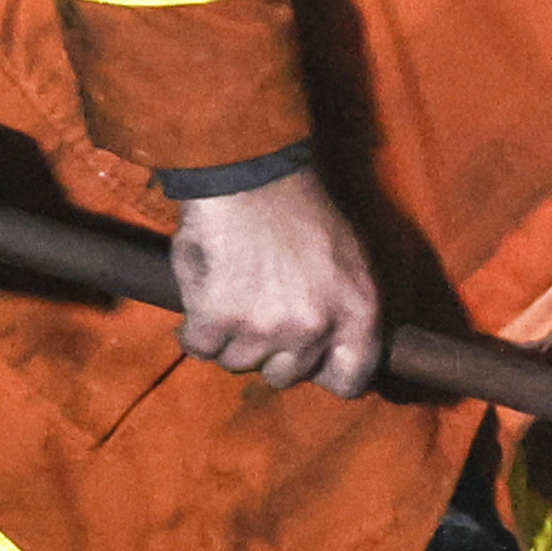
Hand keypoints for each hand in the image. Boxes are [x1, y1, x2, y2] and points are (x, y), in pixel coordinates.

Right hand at [169, 169, 390, 392]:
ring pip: (238, 363)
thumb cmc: (298, 206)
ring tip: (231, 290)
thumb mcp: (348, 258)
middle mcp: (315, 327)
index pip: (350, 379)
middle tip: (258, 310)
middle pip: (285, 376)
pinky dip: (194, 328)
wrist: (248, 171)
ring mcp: (265, 327)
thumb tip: (329, 350)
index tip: (307, 361)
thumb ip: (343, 309)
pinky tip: (202, 295)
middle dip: (269, 350)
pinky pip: (199, 347)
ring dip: (230, 336)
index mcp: (357, 311)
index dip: (324, 373)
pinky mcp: (218, 318)